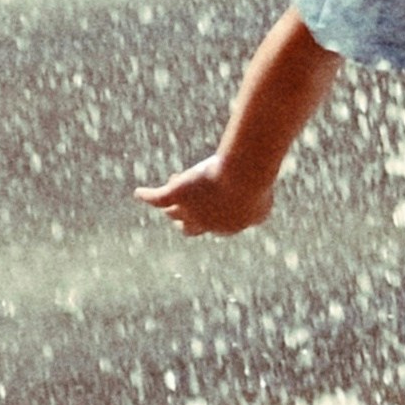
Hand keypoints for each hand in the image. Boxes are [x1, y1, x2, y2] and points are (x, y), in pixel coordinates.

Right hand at [140, 156, 277, 234]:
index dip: (211, 210)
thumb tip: (257, 214)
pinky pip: (156, 199)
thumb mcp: (264, 203)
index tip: (213, 191)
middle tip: (188, 197)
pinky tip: (140, 193)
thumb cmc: (257, 186)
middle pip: (188, 226)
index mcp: (226, 227)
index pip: (212, 223)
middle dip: (187, 215)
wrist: (243, 177)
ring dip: (172, 201)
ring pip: (172, 212)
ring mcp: (188, 209)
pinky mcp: (176, 194)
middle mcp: (204, 224)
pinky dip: (147, 196)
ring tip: (175, 182)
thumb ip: (259, 212)